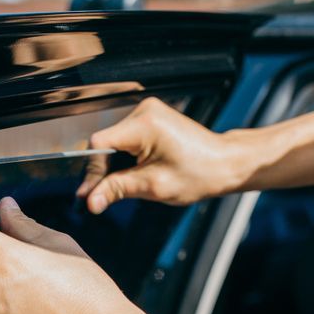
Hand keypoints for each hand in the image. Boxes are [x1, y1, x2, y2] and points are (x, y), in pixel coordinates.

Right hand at [76, 97, 241, 212]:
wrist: (224, 164)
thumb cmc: (198, 174)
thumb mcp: (153, 186)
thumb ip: (117, 190)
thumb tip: (90, 202)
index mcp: (145, 125)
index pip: (100, 143)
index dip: (92, 171)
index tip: (89, 195)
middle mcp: (144, 112)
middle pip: (104, 143)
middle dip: (101, 171)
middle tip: (98, 199)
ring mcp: (147, 113)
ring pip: (112, 143)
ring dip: (111, 166)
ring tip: (115, 188)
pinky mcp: (150, 119)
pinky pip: (124, 140)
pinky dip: (122, 159)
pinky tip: (128, 174)